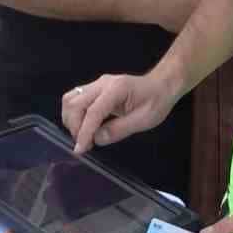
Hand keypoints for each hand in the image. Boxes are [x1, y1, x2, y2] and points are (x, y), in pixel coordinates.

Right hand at [61, 71, 181, 152]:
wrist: (161, 85)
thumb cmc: (156, 102)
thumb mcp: (144, 120)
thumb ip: (120, 129)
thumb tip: (97, 139)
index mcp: (117, 89)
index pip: (93, 111)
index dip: (84, 132)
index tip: (80, 150)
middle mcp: (102, 83)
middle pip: (75, 103)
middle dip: (75, 127)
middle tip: (84, 144)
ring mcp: (97, 84)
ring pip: (70, 99)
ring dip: (70, 120)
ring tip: (82, 136)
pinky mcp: (94, 88)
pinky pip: (75, 99)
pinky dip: (73, 115)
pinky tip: (83, 127)